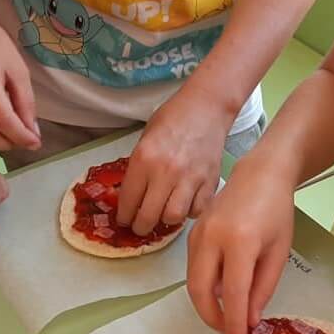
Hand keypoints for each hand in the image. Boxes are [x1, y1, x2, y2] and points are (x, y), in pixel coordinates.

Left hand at [117, 87, 232, 235]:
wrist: (206, 107)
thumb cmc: (173, 119)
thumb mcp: (145, 139)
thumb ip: (138, 168)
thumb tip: (132, 197)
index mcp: (144, 159)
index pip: (128, 201)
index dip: (124, 216)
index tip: (124, 220)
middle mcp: (166, 172)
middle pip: (148, 216)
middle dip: (141, 226)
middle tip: (140, 226)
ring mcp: (190, 178)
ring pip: (173, 218)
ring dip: (166, 220)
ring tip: (163, 214)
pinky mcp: (210, 182)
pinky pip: (197, 210)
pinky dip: (190, 212)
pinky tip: (186, 203)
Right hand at [187, 156, 295, 333]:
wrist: (260, 175)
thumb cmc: (276, 212)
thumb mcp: (278, 253)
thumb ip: (263, 288)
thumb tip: (249, 320)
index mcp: (240, 242)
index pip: (233, 294)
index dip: (235, 323)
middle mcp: (212, 238)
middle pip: (200, 291)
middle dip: (212, 319)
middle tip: (229, 333)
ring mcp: (197, 234)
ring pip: (192, 282)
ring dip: (206, 305)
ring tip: (227, 317)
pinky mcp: (191, 234)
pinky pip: (193, 269)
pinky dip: (204, 288)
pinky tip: (221, 294)